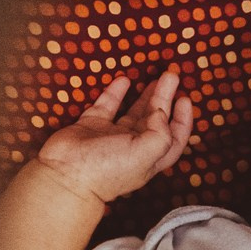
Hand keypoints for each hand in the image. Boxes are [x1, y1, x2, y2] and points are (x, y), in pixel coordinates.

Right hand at [35, 67, 194, 205]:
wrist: (66, 173)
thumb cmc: (108, 169)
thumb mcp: (145, 155)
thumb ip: (160, 133)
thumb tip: (160, 112)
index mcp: (149, 158)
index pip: (173, 138)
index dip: (182, 120)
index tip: (184, 98)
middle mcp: (132, 147)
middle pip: (154, 121)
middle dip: (164, 98)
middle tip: (171, 76)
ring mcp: (111, 136)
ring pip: (133, 112)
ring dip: (145, 95)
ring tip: (155, 76)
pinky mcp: (91, 126)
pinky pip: (107, 106)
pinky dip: (116, 93)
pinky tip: (125, 79)